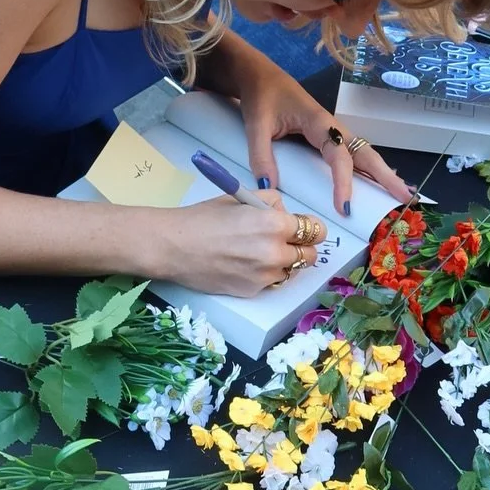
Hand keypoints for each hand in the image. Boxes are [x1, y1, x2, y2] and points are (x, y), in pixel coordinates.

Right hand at [156, 195, 313, 297]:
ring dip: (285, 261)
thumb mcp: (241, 198)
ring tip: (260, 252)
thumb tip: (287, 214)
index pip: (316, 230)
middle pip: (311, 255)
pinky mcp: (253, 291)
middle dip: (301, 246)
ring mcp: (265, 275)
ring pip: (293, 270)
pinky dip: (266, 274)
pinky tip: (245, 263)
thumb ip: (272, 203)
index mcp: (275, 224)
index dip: (308, 227)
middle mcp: (275, 252)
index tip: (301, 228)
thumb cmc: (203, 218)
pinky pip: (272, 281)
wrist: (173, 247)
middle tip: (285, 240)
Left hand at [232, 54, 411, 216]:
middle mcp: (332, 127)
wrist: (260, 76)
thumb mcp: (256, 125)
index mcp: (318, 122)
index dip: (344, 182)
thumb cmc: (261, 96)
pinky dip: (367, 168)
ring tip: (401, 192)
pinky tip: (376, 182)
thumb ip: (260, 155)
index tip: (345, 207)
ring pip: (362, 153)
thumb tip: (269, 186)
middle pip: (364, 152)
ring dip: (381, 172)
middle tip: (404, 196)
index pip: (339, 156)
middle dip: (385, 175)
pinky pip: (351, 154)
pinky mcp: (327, 135)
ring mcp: (332, 131)